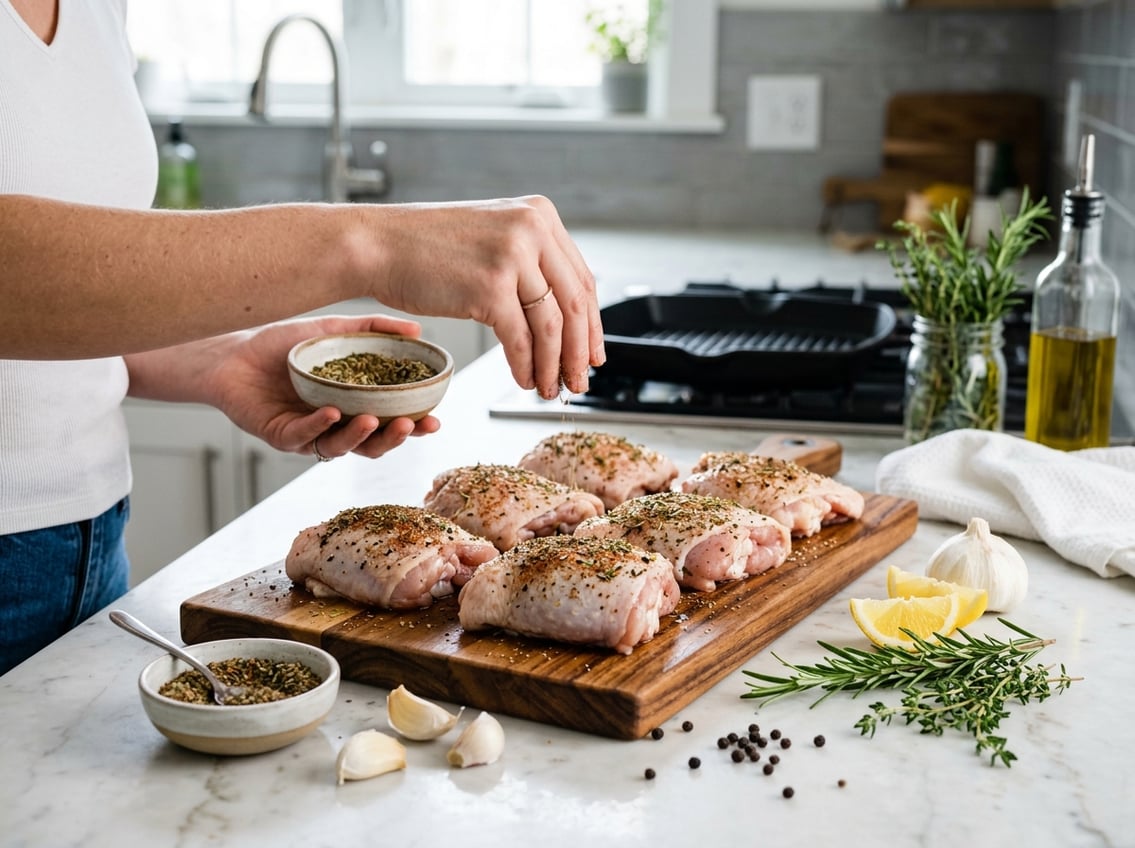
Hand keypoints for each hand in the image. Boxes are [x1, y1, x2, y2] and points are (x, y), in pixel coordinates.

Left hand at [127, 314, 440, 460]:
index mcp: (353, 405)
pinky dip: (318, 427)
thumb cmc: (281, 343)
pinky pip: (304, 438)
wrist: (231, 350)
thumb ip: (373, 329)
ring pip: (341, 447)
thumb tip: (417, 329)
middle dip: (394, 438)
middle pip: (372, 444)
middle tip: (410, 425)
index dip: (414, 426)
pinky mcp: (280, 437)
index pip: (391, 421)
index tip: (434, 420)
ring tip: (372, 419)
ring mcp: (308, 435)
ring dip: (360, 436)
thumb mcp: (333, 329)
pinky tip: (330, 412)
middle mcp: (335, 425)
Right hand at [363, 195, 604, 398]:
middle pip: (575, 304)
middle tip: (579, 379)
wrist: (376, 244)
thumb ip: (530, 263)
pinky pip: (521, 339)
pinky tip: (524, 379)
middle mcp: (532, 229)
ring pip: (552, 326)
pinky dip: (526, 366)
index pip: (581, 278)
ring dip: (554, 365)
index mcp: (539, 214)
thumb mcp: (492, 238)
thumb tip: (563, 314)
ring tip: (550, 387)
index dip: (592, 323)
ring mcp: (512, 257)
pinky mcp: (490, 287)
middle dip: (580, 351)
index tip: (594, 352)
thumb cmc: (425, 247)